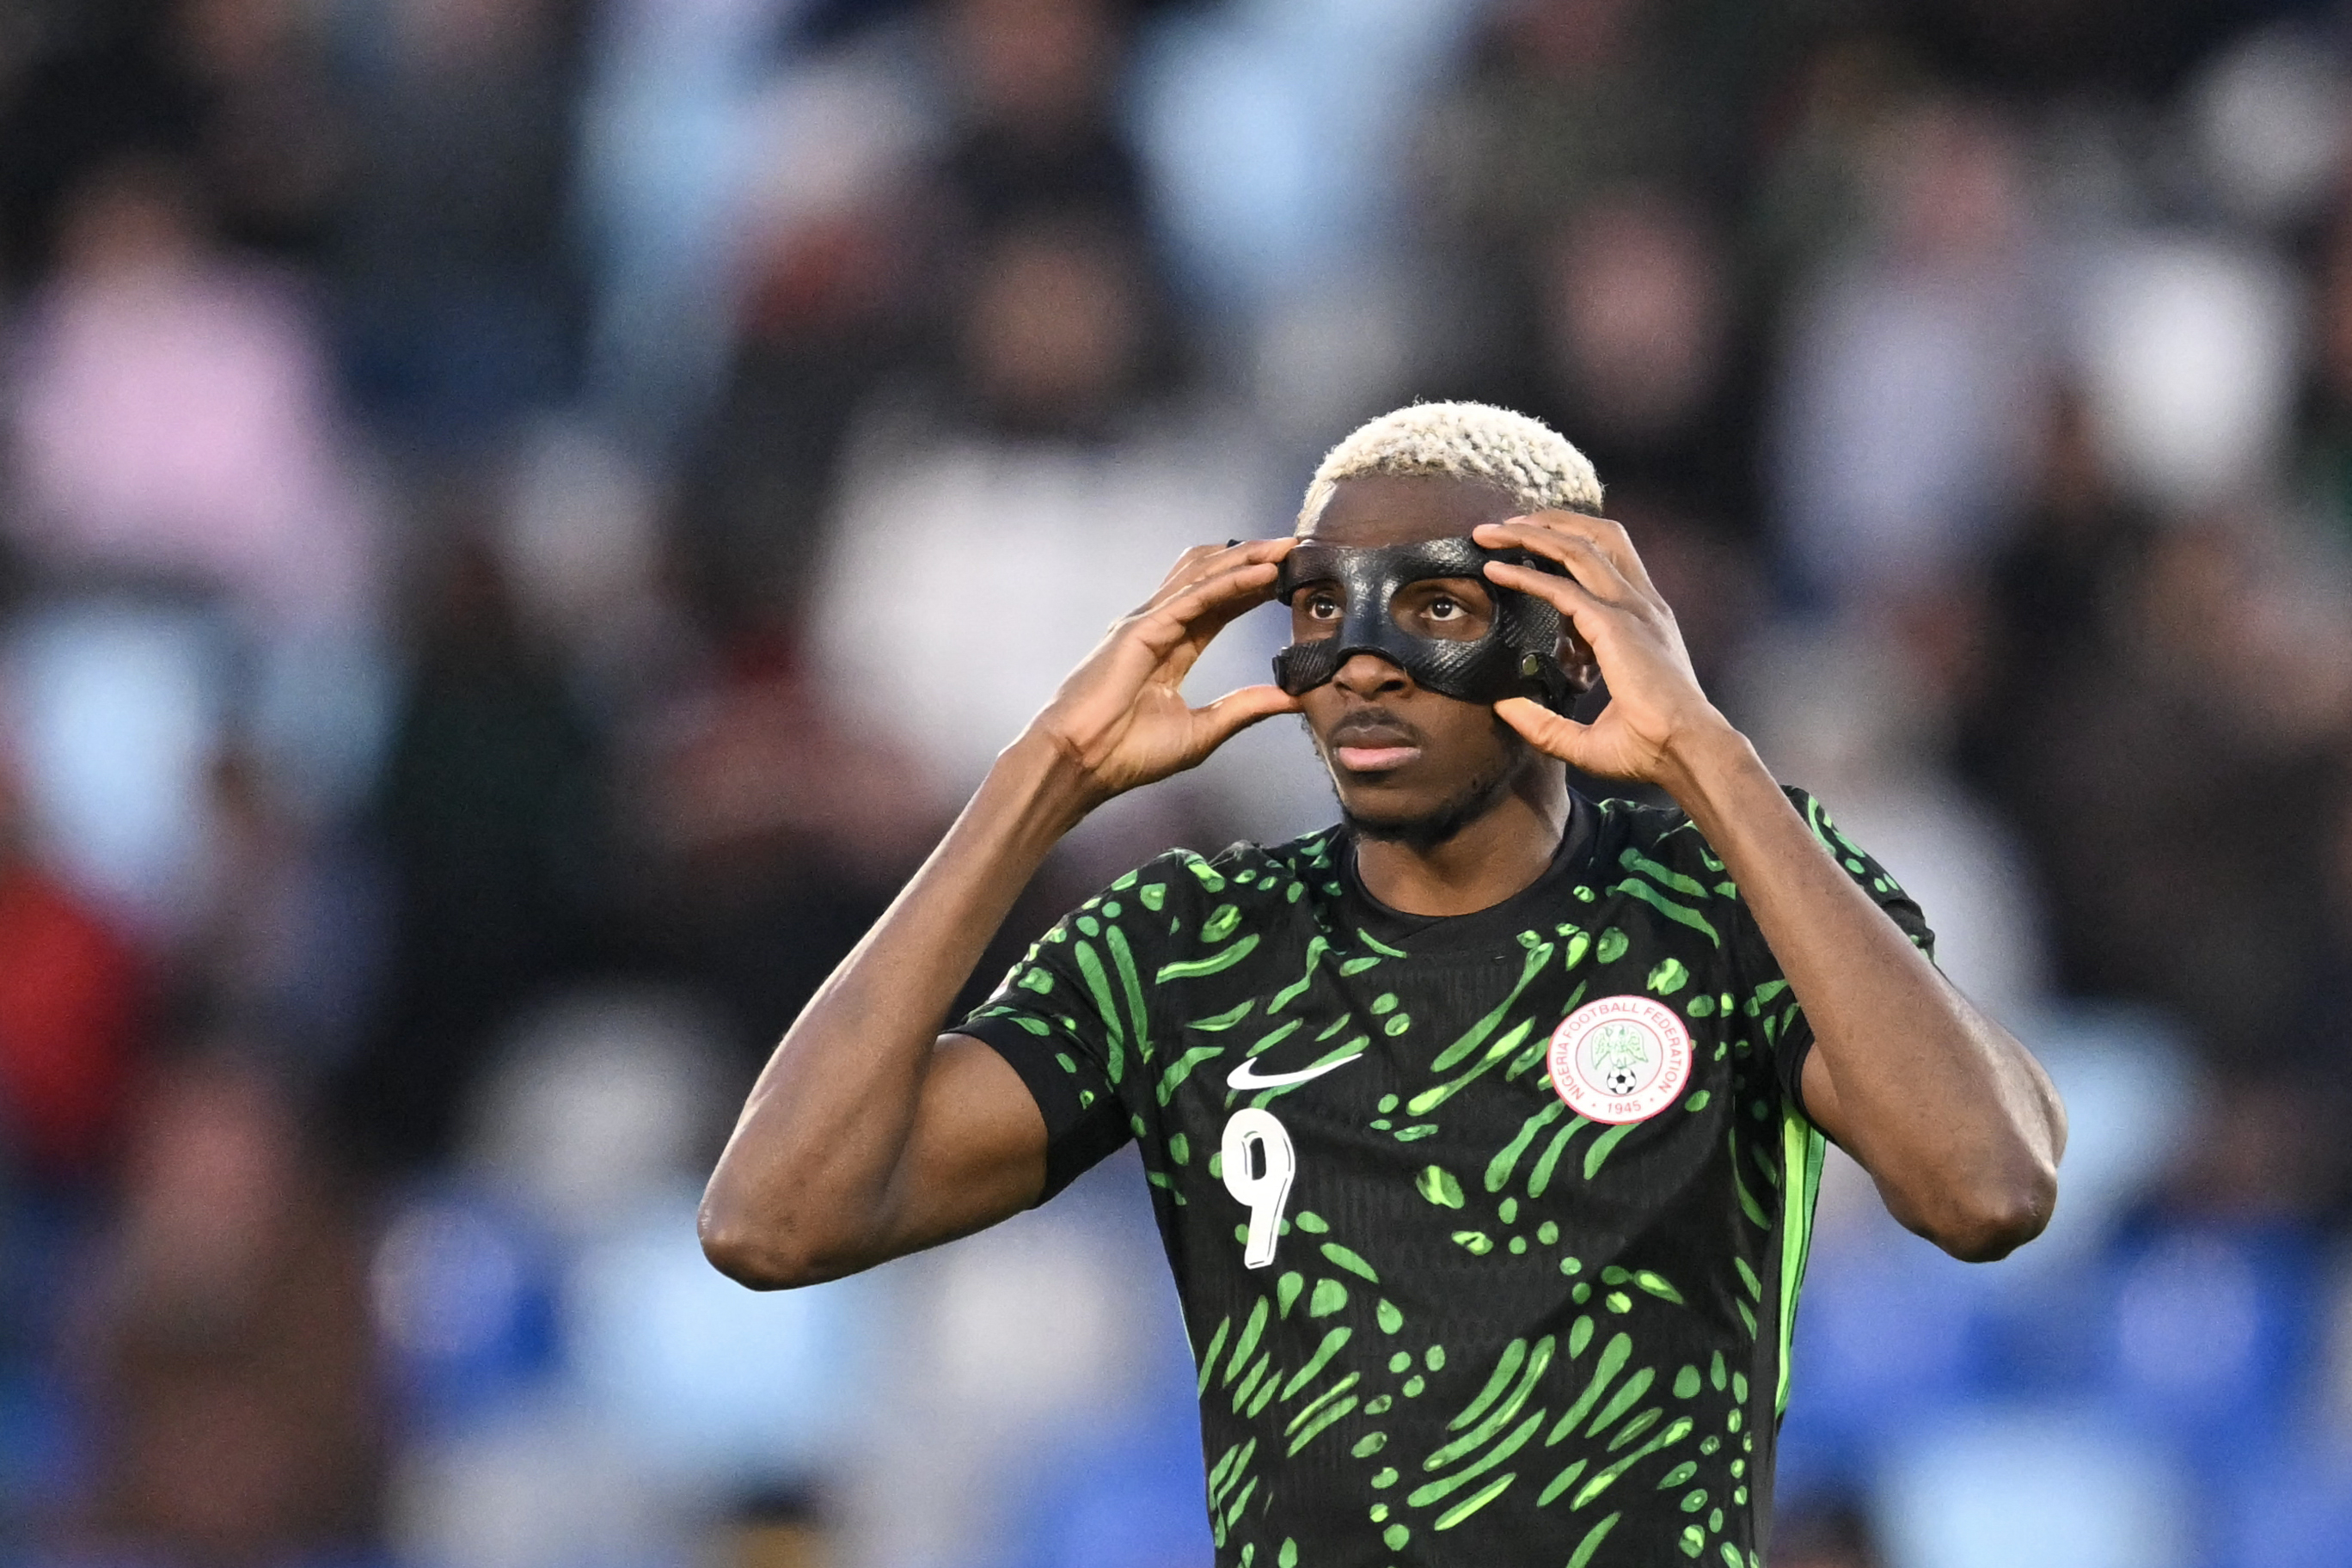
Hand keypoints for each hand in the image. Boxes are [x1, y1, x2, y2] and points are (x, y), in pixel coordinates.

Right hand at [1022, 538, 1301, 806]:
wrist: (1080, 764)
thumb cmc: (1126, 753)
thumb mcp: (1203, 731)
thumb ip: (1245, 708)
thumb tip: (1294, 699)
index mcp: (1171, 650)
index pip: (1219, 606)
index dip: (1252, 587)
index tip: (1290, 574)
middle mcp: (1159, 627)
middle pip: (1212, 579)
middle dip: (1253, 560)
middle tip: (1295, 547)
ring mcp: (1147, 623)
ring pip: (1203, 577)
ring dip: (1246, 559)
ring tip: (1285, 549)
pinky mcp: (1141, 629)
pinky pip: (1195, 598)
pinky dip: (1231, 582)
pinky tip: (1263, 574)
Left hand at [1473, 513, 1732, 790]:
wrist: (1689, 753)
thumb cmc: (1651, 750)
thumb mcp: (1588, 740)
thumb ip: (1545, 724)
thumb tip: (1504, 708)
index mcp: (1644, 622)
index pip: (1605, 563)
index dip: (1565, 547)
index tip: (1522, 551)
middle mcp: (1641, 606)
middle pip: (1595, 538)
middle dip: (1547, 522)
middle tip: (1501, 527)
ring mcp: (1631, 611)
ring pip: (1579, 548)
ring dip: (1532, 533)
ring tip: (1490, 532)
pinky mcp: (1615, 626)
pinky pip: (1562, 588)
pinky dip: (1526, 575)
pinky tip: (1494, 570)